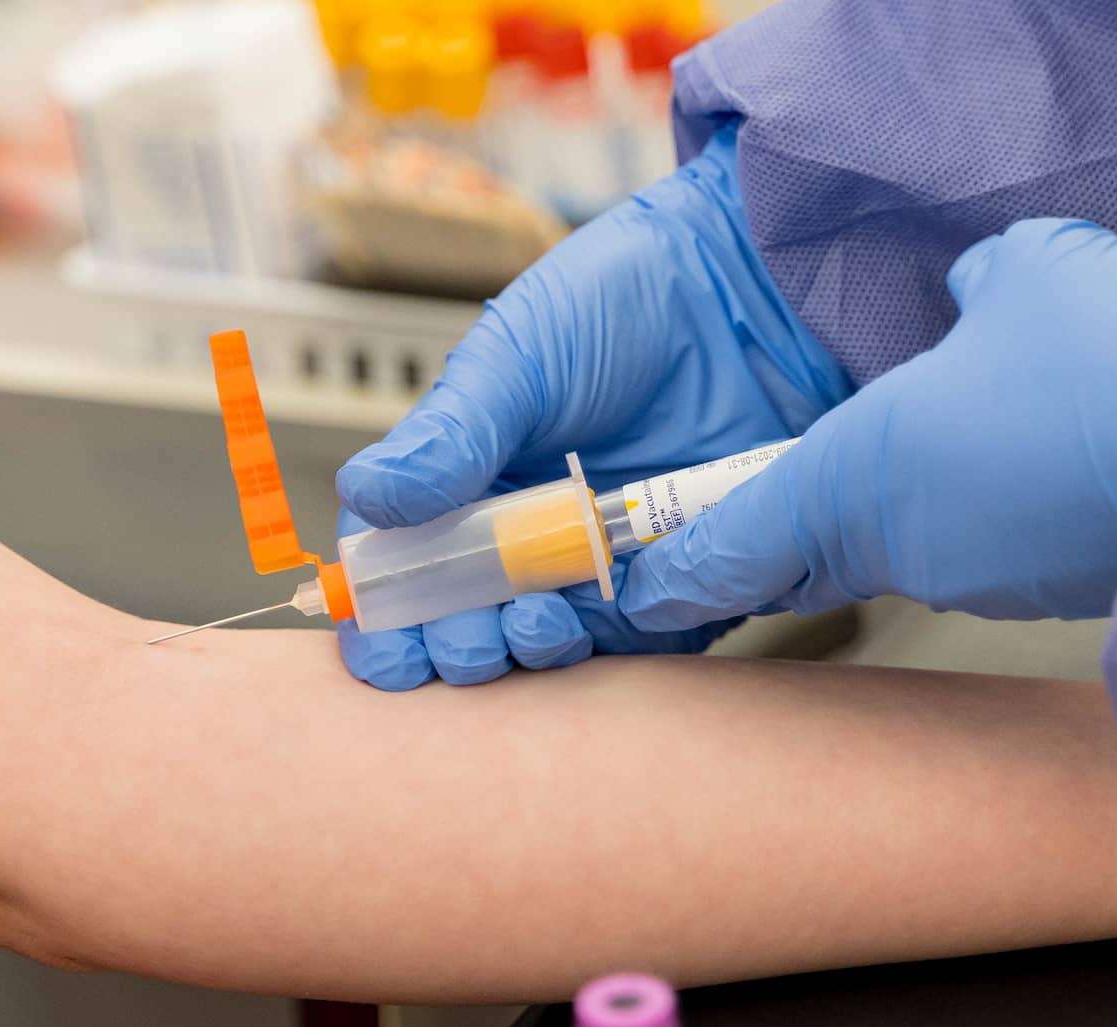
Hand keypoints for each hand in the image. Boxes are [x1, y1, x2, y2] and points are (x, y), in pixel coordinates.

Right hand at [334, 126, 849, 689]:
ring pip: (545, 639)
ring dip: (523, 652)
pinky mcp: (680, 575)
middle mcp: (531, 528)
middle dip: (453, 645)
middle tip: (462, 643)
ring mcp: (602, 557)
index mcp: (472, 477)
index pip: (409, 561)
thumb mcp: (519, 359)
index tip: (382, 641)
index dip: (386, 611)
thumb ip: (449, 436)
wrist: (749, 284)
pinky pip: (638, 638)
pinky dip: (607, 647)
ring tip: (528, 627)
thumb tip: (368, 498)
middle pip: (468, 617)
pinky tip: (589, 623)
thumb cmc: (623, 300)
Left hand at [620, 218, 1116, 627]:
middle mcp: (903, 544)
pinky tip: (1019, 461)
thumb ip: (966, 298)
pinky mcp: (1046, 585)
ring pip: (903, 542)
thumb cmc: (1111, 355)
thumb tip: (968, 313)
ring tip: (923, 452)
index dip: (676, 567)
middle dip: (774, 537)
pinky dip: (977, 512)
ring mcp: (977, 577)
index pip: (733, 541)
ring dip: (897, 507)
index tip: (637, 591)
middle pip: (810, 548)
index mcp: (857, 476)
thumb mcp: (1019, 276)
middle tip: (736, 527)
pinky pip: (982, 545)